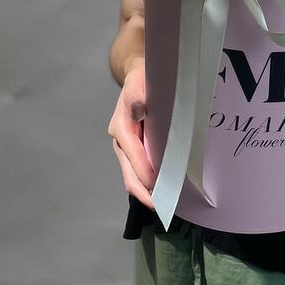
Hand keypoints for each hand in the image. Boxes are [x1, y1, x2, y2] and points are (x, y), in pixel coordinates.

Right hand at [107, 59, 156, 208]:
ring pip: (132, 175)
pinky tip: (161, 190)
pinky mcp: (133, 150)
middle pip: (129, 173)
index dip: (144, 170)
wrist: (137, 76)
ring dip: (146, 191)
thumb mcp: (138, 81)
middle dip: (144, 192)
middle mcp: (120, 140)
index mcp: (121, 126)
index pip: (132, 153)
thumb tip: (138, 109)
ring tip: (163, 204)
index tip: (159, 185)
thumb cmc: (140, 80)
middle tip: (162, 207)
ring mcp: (126, 147)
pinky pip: (137, 170)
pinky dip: (147, 183)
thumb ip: (136, 94)